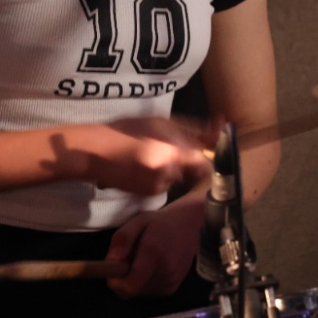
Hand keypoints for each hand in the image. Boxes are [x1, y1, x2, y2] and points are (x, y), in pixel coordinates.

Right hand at [61, 117, 210, 195]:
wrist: (97, 153)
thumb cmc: (129, 130)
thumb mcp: (161, 122)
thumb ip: (193, 129)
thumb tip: (221, 127)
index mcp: (174, 153)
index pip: (204, 162)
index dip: (203, 155)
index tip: (202, 149)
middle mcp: (169, 174)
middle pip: (191, 170)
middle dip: (184, 160)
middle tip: (166, 146)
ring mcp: (159, 187)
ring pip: (177, 177)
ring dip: (172, 168)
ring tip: (151, 155)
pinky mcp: (149, 195)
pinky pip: (163, 185)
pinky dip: (159, 177)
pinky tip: (144, 166)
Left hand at [104, 200, 204, 297]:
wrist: (190, 226)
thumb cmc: (160, 222)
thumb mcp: (137, 222)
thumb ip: (122, 240)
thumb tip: (109, 263)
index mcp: (154, 254)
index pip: (130, 286)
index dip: (115, 282)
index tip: (111, 270)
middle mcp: (164, 273)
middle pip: (130, 291)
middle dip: (123, 278)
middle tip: (129, 258)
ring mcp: (170, 283)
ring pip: (138, 292)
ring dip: (133, 280)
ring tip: (142, 260)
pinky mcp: (172, 289)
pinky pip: (147, 292)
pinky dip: (143, 282)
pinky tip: (151, 266)